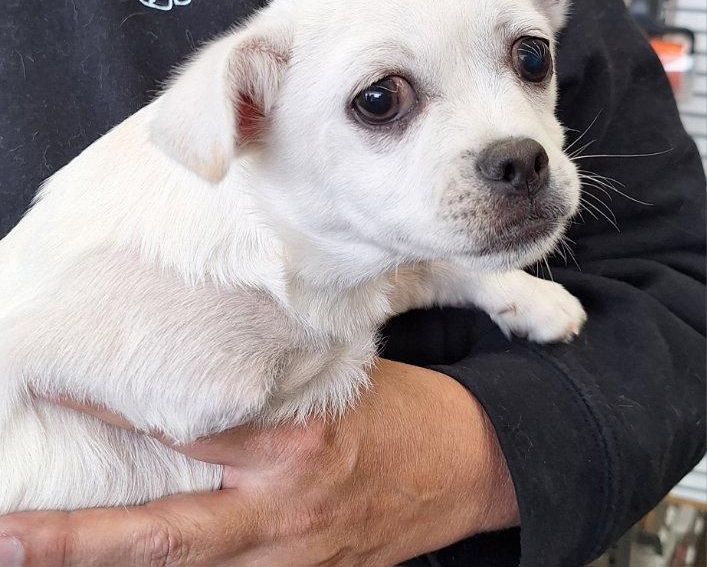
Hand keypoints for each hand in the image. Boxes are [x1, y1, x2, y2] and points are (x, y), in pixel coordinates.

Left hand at [0, 359, 518, 566]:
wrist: (468, 465)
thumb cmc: (402, 409)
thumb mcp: (338, 380)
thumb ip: (273, 387)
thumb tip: (212, 364)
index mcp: (294, 444)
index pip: (186, 427)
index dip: (117, 407)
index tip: (58, 384)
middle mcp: (284, 512)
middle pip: (166, 540)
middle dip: (78, 545)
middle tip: (8, 538)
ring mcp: (294, 561)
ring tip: (42, 557)